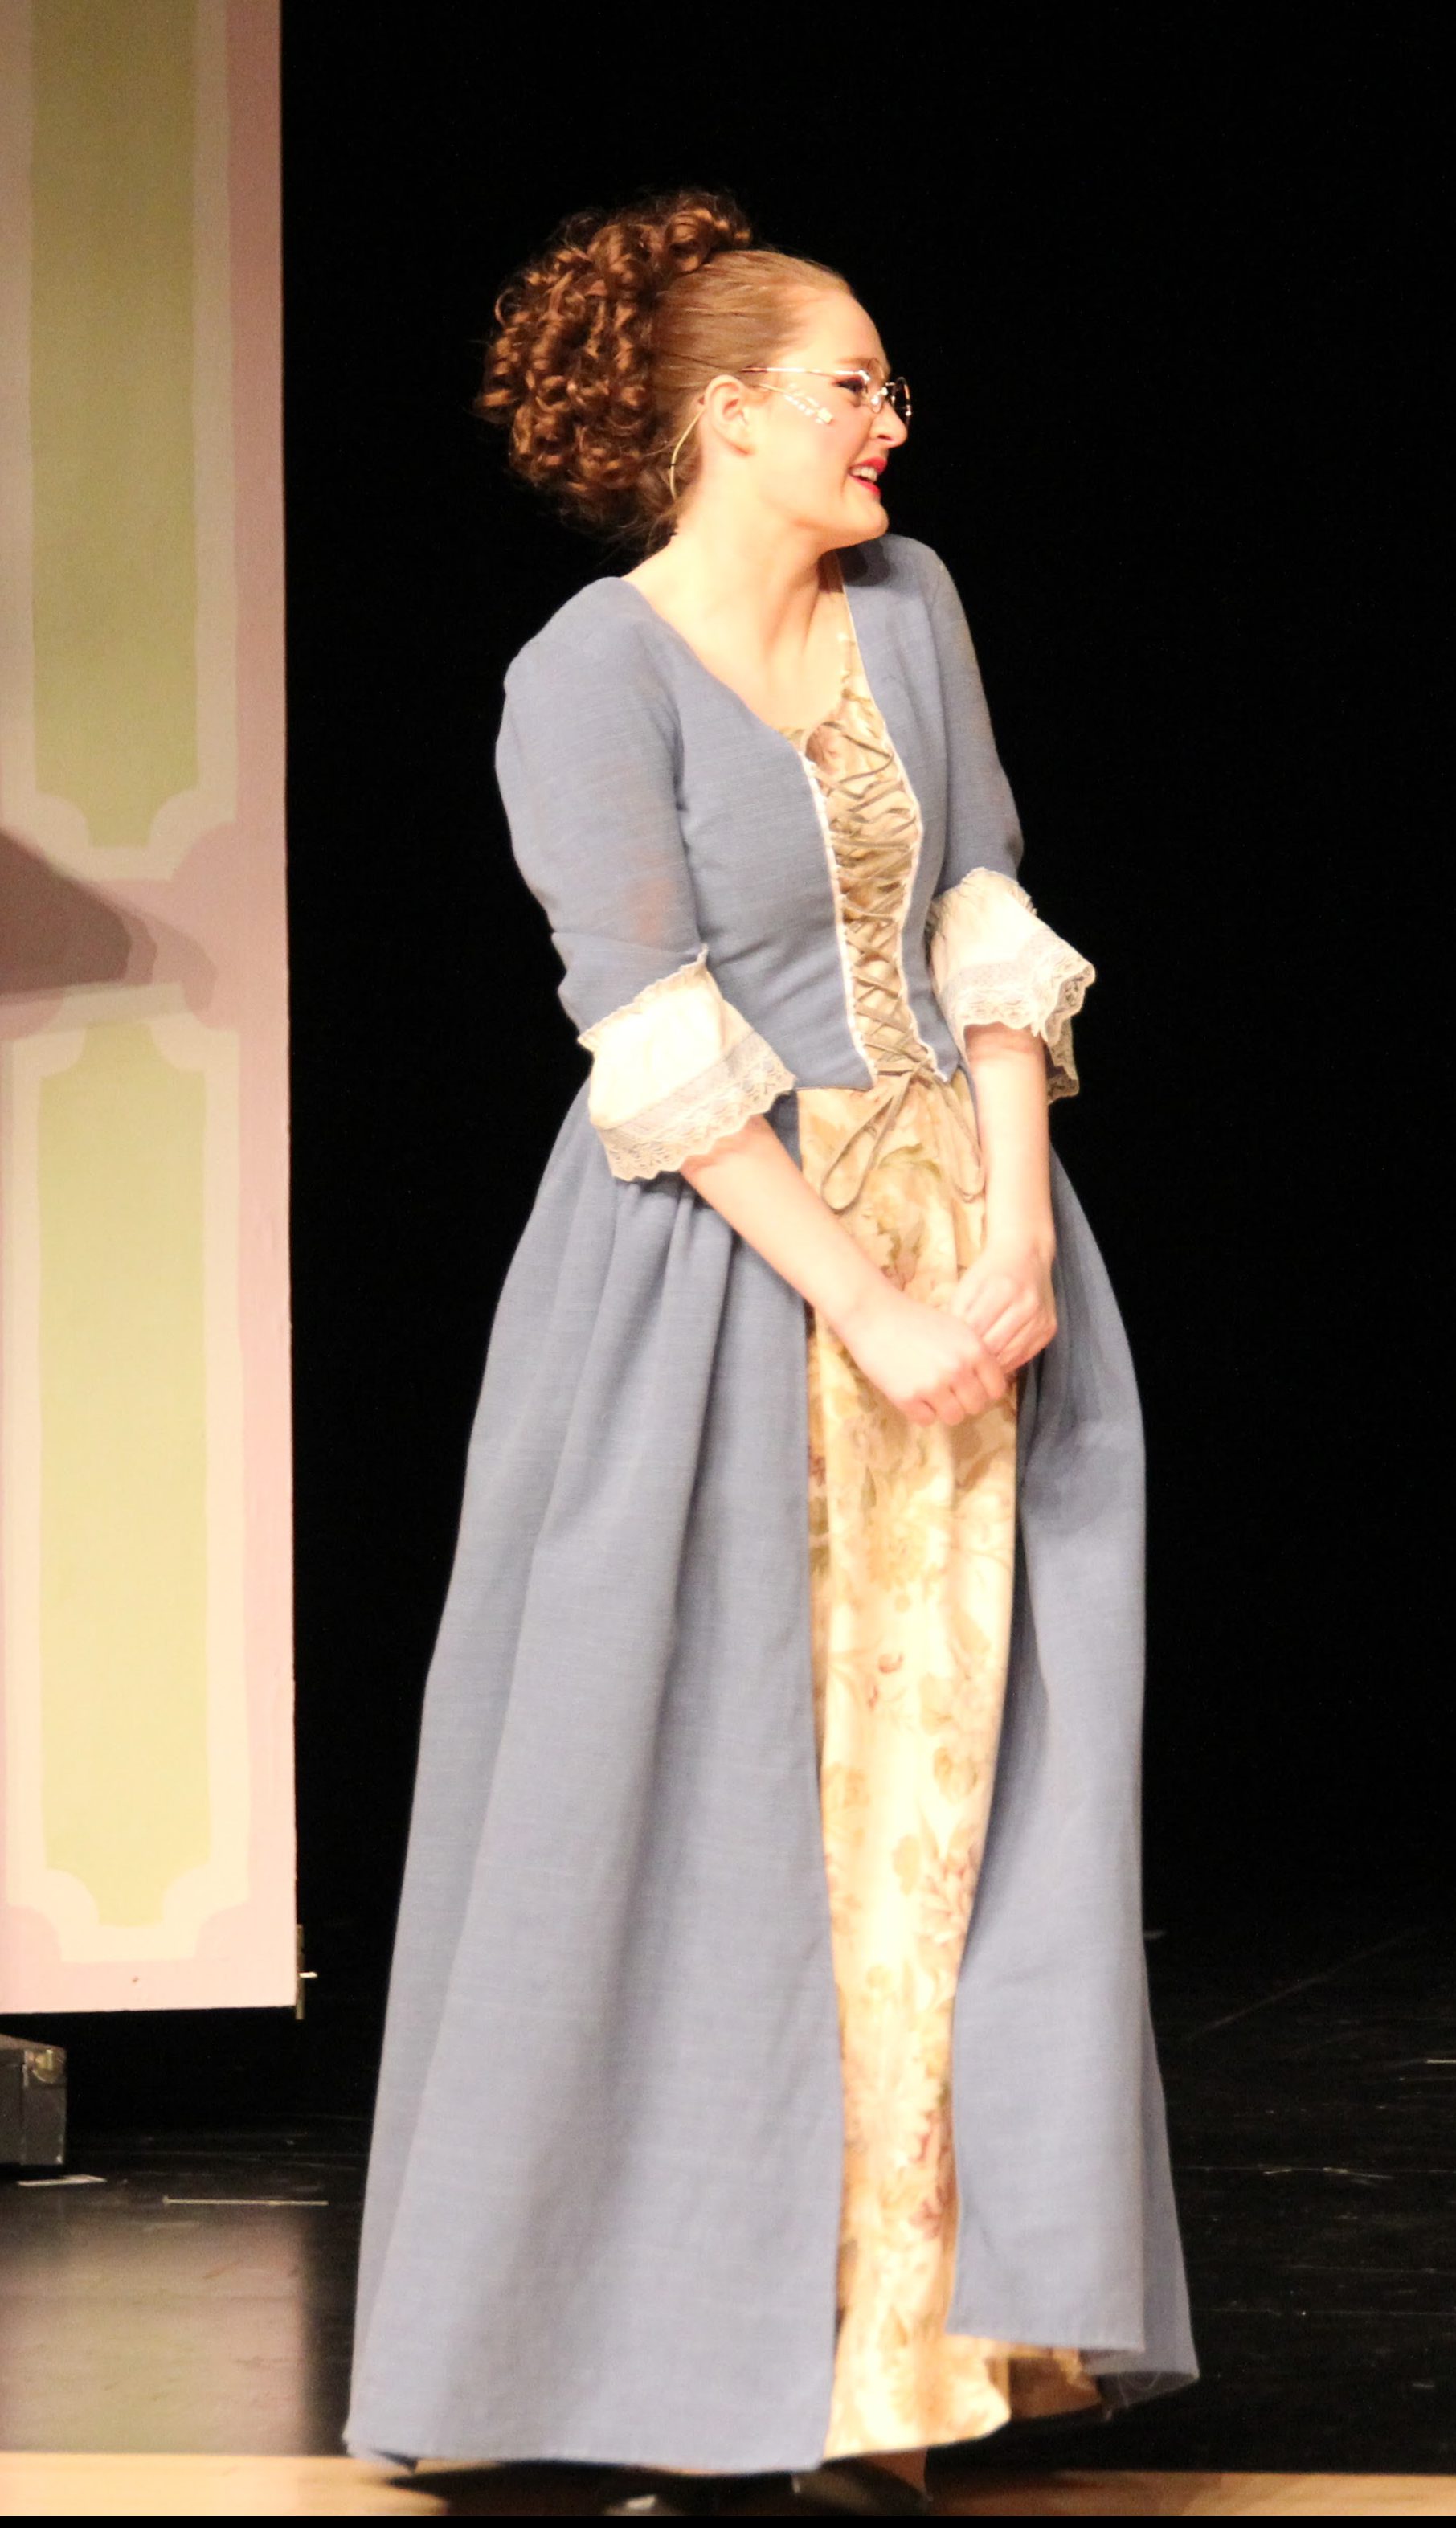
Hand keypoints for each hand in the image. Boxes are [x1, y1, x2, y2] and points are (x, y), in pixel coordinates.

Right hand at [830, 1280, 1009, 1426]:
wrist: (874, 1316)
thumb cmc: (915, 1320)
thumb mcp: (956, 1330)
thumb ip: (975, 1355)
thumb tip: (987, 1385)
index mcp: (975, 1350)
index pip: (996, 1389)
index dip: (984, 1390)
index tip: (970, 1386)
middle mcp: (958, 1369)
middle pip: (976, 1407)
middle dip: (963, 1402)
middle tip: (946, 1390)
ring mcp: (933, 1385)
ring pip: (953, 1417)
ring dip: (942, 1409)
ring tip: (928, 1391)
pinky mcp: (908, 1398)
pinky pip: (926, 1420)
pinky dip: (919, 1410)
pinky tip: (910, 1390)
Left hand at [947, 1234, 1056, 1375]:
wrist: (1027, 1254)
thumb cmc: (991, 1270)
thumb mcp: (968, 1285)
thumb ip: (958, 1313)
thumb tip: (950, 1346)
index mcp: (1003, 1289)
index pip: (977, 1331)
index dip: (960, 1346)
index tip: (949, 1353)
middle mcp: (1027, 1305)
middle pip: (994, 1346)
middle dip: (975, 1357)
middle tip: (960, 1362)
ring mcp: (1041, 1319)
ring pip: (1010, 1356)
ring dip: (990, 1363)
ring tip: (975, 1362)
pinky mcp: (1048, 1329)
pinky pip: (1024, 1356)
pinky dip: (1006, 1361)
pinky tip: (994, 1358)